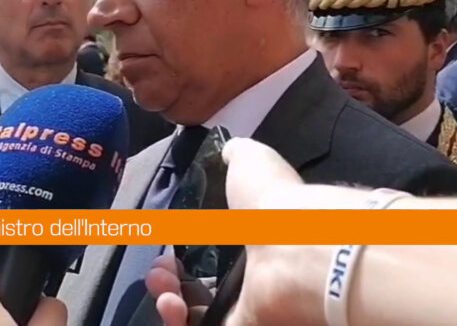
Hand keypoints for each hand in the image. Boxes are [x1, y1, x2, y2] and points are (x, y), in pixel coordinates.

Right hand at [151, 139, 327, 325]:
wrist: (297, 245)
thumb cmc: (274, 203)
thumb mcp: (253, 161)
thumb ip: (238, 154)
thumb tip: (229, 148)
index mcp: (253, 239)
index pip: (211, 253)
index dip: (182, 252)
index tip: (165, 248)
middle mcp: (252, 276)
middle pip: (198, 287)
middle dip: (167, 278)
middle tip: (159, 270)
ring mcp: (250, 306)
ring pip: (197, 312)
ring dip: (169, 301)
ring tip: (164, 290)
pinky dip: (180, 322)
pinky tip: (171, 303)